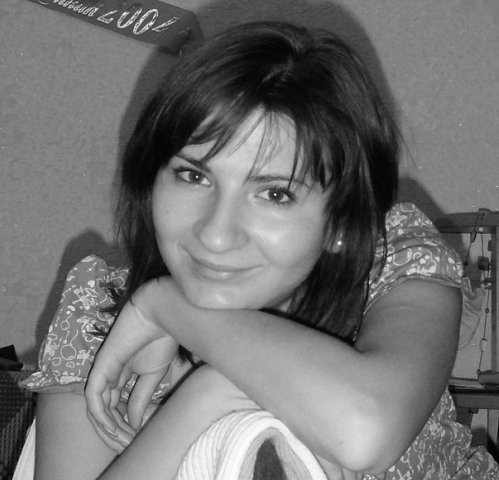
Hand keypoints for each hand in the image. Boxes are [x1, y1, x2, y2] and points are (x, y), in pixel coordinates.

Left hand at [85, 293, 178, 450]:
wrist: (160, 315)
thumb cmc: (160, 339)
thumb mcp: (153, 376)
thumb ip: (140, 399)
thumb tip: (134, 425)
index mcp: (123, 375)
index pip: (116, 407)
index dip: (125, 425)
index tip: (138, 438)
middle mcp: (110, 375)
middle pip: (104, 411)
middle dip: (115, 431)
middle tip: (129, 444)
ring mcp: (104, 372)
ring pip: (97, 409)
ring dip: (109, 429)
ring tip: (125, 441)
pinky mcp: (100, 368)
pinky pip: (94, 400)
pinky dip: (102, 417)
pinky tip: (115, 428)